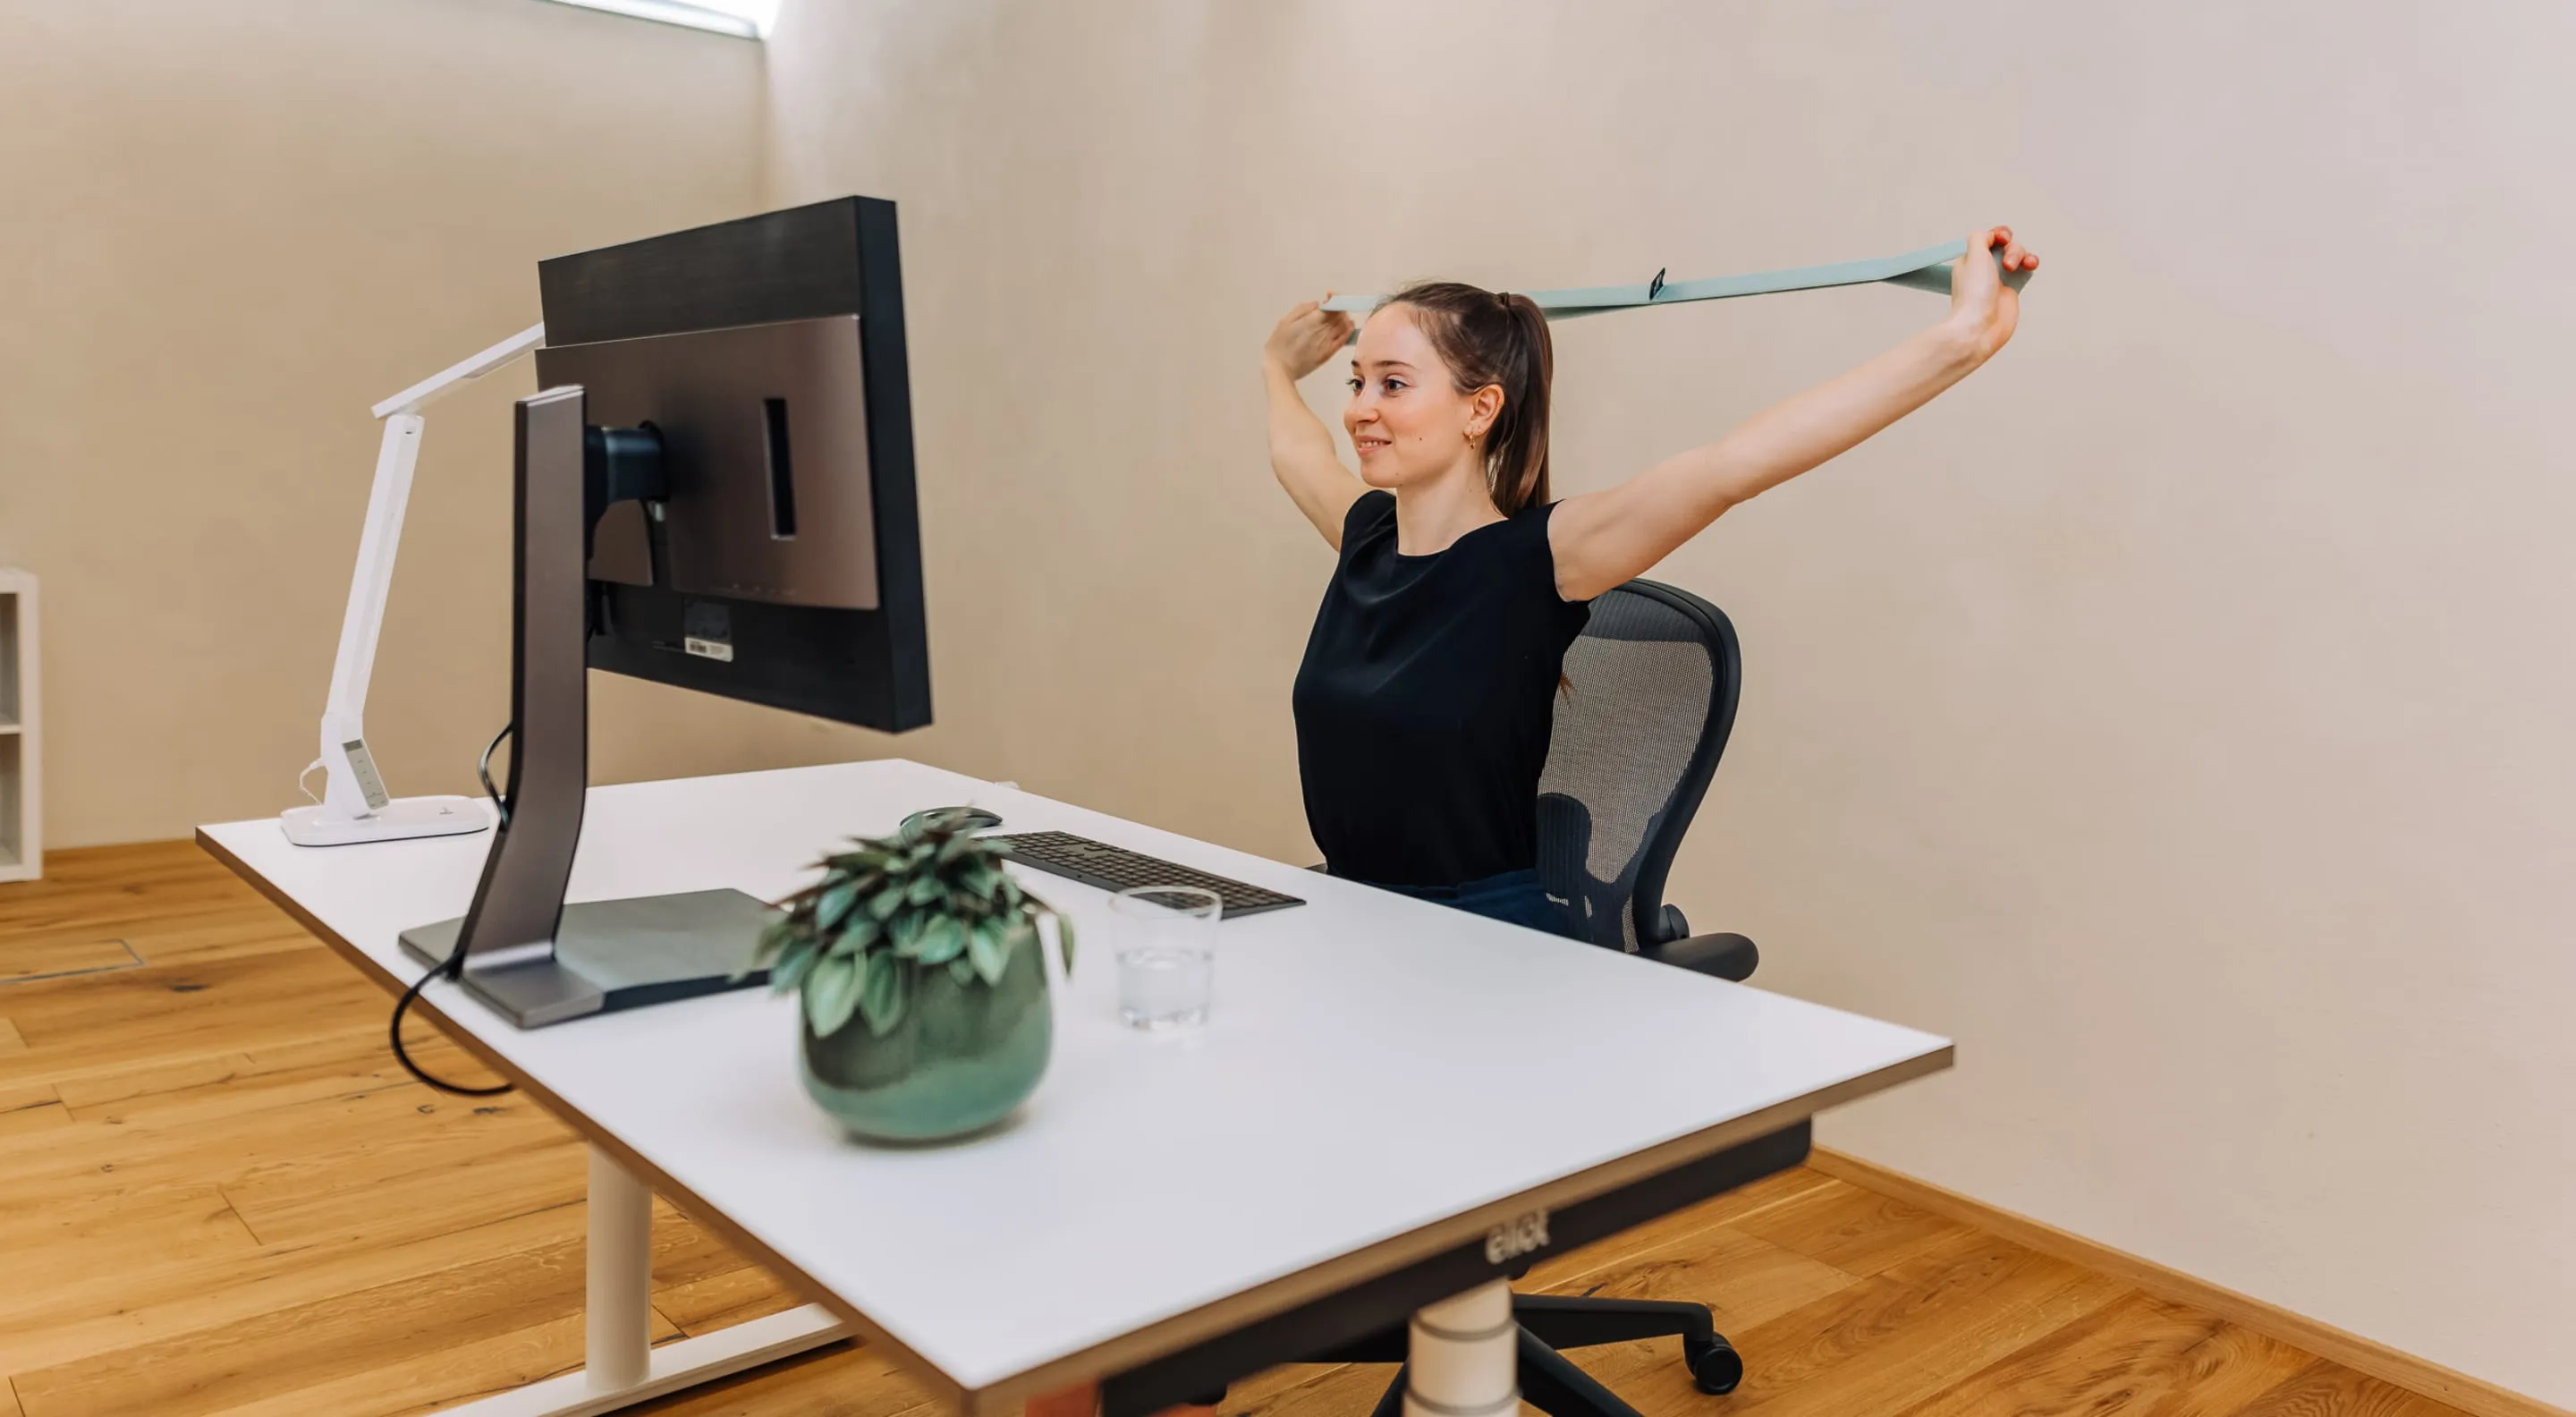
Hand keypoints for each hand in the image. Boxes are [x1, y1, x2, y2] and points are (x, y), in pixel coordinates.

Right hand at [1264, 295, 1356, 380]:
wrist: (1280, 369)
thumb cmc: (1278, 344)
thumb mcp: (1284, 322)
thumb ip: (1301, 310)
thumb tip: (1316, 304)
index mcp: (1312, 320)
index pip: (1331, 306)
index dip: (1334, 298)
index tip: (1329, 295)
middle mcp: (1323, 330)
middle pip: (1339, 315)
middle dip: (1338, 307)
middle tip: (1331, 307)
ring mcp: (1327, 342)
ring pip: (1343, 326)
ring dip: (1344, 318)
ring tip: (1339, 316)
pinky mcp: (1329, 353)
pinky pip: (1343, 340)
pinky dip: (1348, 331)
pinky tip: (1349, 326)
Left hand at [1947, 226, 2037, 359]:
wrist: (1980, 326)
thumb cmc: (1974, 295)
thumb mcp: (1973, 255)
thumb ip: (1981, 238)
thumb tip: (1992, 235)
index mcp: (1971, 259)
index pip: (1988, 238)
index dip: (1998, 235)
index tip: (2002, 240)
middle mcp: (1984, 269)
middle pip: (2006, 246)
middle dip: (2012, 249)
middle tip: (2006, 264)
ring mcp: (1999, 280)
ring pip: (2017, 256)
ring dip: (2021, 255)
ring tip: (2016, 267)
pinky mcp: (2012, 290)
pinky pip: (2025, 270)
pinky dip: (2029, 264)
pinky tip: (2030, 266)